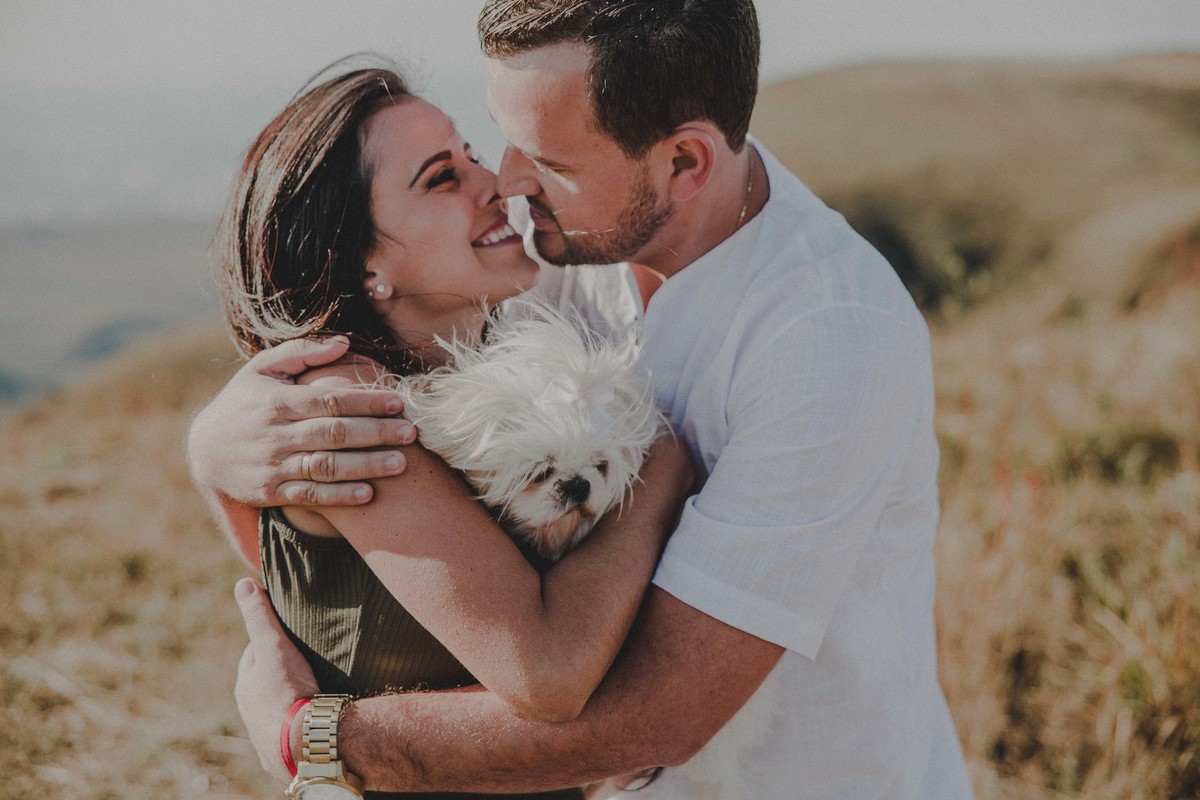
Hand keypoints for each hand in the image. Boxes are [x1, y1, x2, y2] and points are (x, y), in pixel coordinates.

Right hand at [187, 336, 415, 506]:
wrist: (204, 450)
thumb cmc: (243, 402)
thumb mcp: (262, 369)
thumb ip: (302, 351)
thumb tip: (344, 342)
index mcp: (278, 401)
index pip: (331, 400)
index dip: (367, 401)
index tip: (399, 402)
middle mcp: (276, 433)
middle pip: (335, 433)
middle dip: (376, 433)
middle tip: (411, 433)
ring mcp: (274, 465)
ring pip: (327, 466)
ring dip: (366, 466)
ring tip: (400, 464)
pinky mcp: (272, 491)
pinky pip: (311, 495)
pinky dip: (340, 495)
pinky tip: (369, 492)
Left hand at [233, 578, 318, 781]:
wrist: (304, 742)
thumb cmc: (288, 691)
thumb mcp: (274, 647)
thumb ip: (260, 617)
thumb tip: (243, 584)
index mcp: (246, 684)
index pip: (255, 654)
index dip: (272, 642)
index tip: (291, 636)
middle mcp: (250, 711)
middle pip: (265, 682)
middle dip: (281, 672)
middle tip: (306, 662)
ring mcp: (264, 734)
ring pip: (277, 708)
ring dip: (290, 699)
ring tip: (313, 690)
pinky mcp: (282, 754)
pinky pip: (290, 733)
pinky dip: (298, 724)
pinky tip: (312, 721)